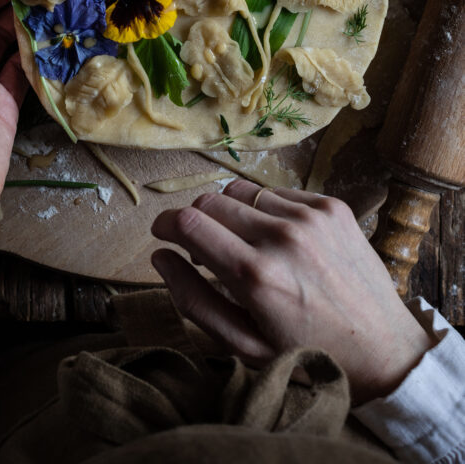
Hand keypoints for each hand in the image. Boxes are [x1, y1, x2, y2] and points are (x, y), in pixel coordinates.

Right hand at [151, 179, 433, 403]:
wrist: (386, 351)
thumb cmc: (308, 355)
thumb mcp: (243, 345)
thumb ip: (193, 299)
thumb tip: (160, 256)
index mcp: (256, 275)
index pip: (188, 223)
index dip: (165, 225)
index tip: (162, 235)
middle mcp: (283, 236)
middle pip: (210, 201)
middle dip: (195, 221)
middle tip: (204, 250)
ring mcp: (311, 216)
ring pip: (241, 191)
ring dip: (230, 213)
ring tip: (243, 243)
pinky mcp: (332, 205)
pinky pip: (276, 192)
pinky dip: (265, 210)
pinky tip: (277, 240)